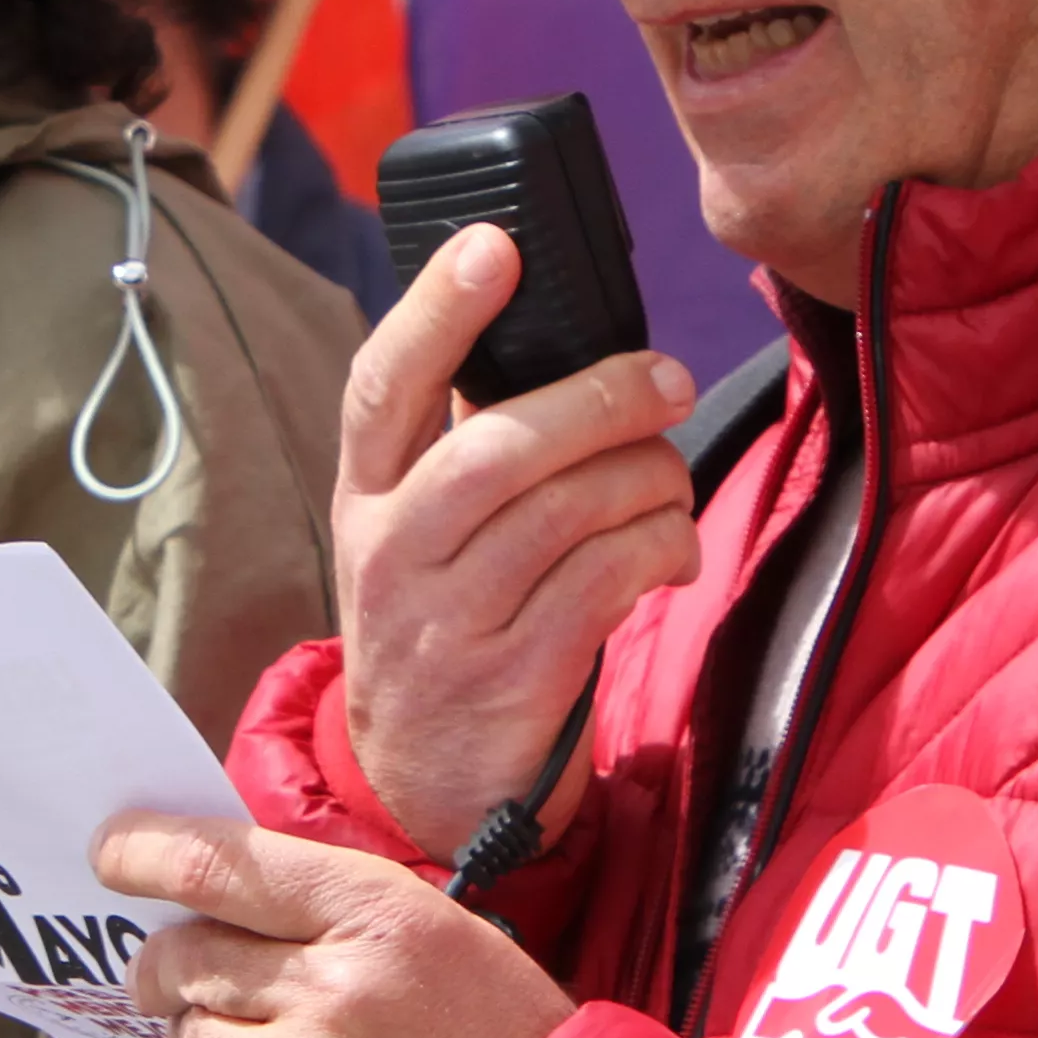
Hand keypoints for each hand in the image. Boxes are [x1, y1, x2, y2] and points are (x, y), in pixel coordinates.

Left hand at [102, 812, 572, 1037]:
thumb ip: (330, 910)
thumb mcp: (443, 936)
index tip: (111, 851)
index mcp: (375, 924)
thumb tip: (217, 896)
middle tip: (177, 971)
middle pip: (184, 961)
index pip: (221, 868)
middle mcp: (323, 1005)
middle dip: (170, 964)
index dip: (148, 852)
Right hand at [335, 227, 700, 846]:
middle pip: (496, 447)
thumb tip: (564, 344)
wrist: (425, 791)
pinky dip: (659, 548)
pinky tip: (670, 551)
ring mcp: (448, 623)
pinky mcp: (513, 677)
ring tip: (670, 481)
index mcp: (367, 497)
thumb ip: (467, 449)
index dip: (436, 309)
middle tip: (664, 381)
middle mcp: (393, 555)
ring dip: (646, 479)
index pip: (382, 386)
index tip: (494, 246)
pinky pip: (605, 580)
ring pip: (567, 511)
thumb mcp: (421, 538)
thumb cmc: (448, 630)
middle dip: (598, 399)